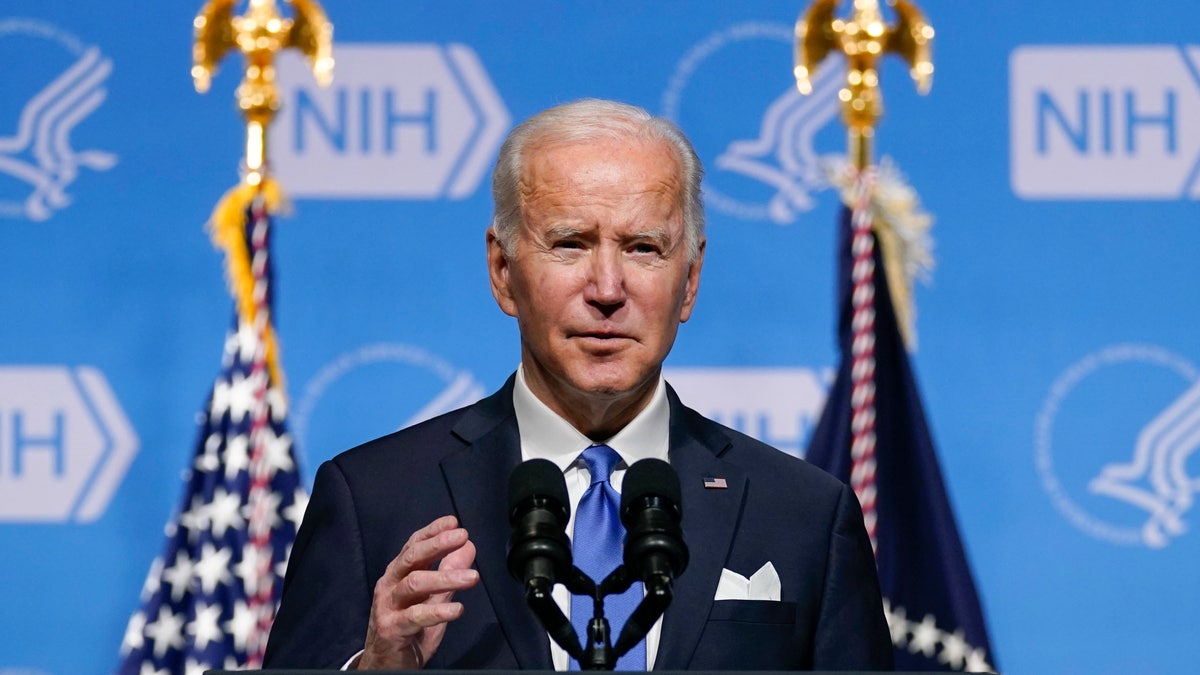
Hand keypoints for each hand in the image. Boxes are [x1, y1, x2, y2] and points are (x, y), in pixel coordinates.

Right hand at [357, 515, 478, 668]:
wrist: (386, 663)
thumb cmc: (409, 628)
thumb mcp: (433, 598)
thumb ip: (448, 573)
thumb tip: (469, 546)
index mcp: (398, 573)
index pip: (414, 545)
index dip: (433, 531)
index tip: (454, 522)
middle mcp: (389, 585)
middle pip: (412, 557)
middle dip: (437, 544)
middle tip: (462, 536)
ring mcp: (387, 606)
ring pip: (415, 584)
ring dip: (445, 578)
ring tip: (472, 577)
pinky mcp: (390, 628)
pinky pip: (416, 616)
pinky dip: (438, 611)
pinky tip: (458, 609)